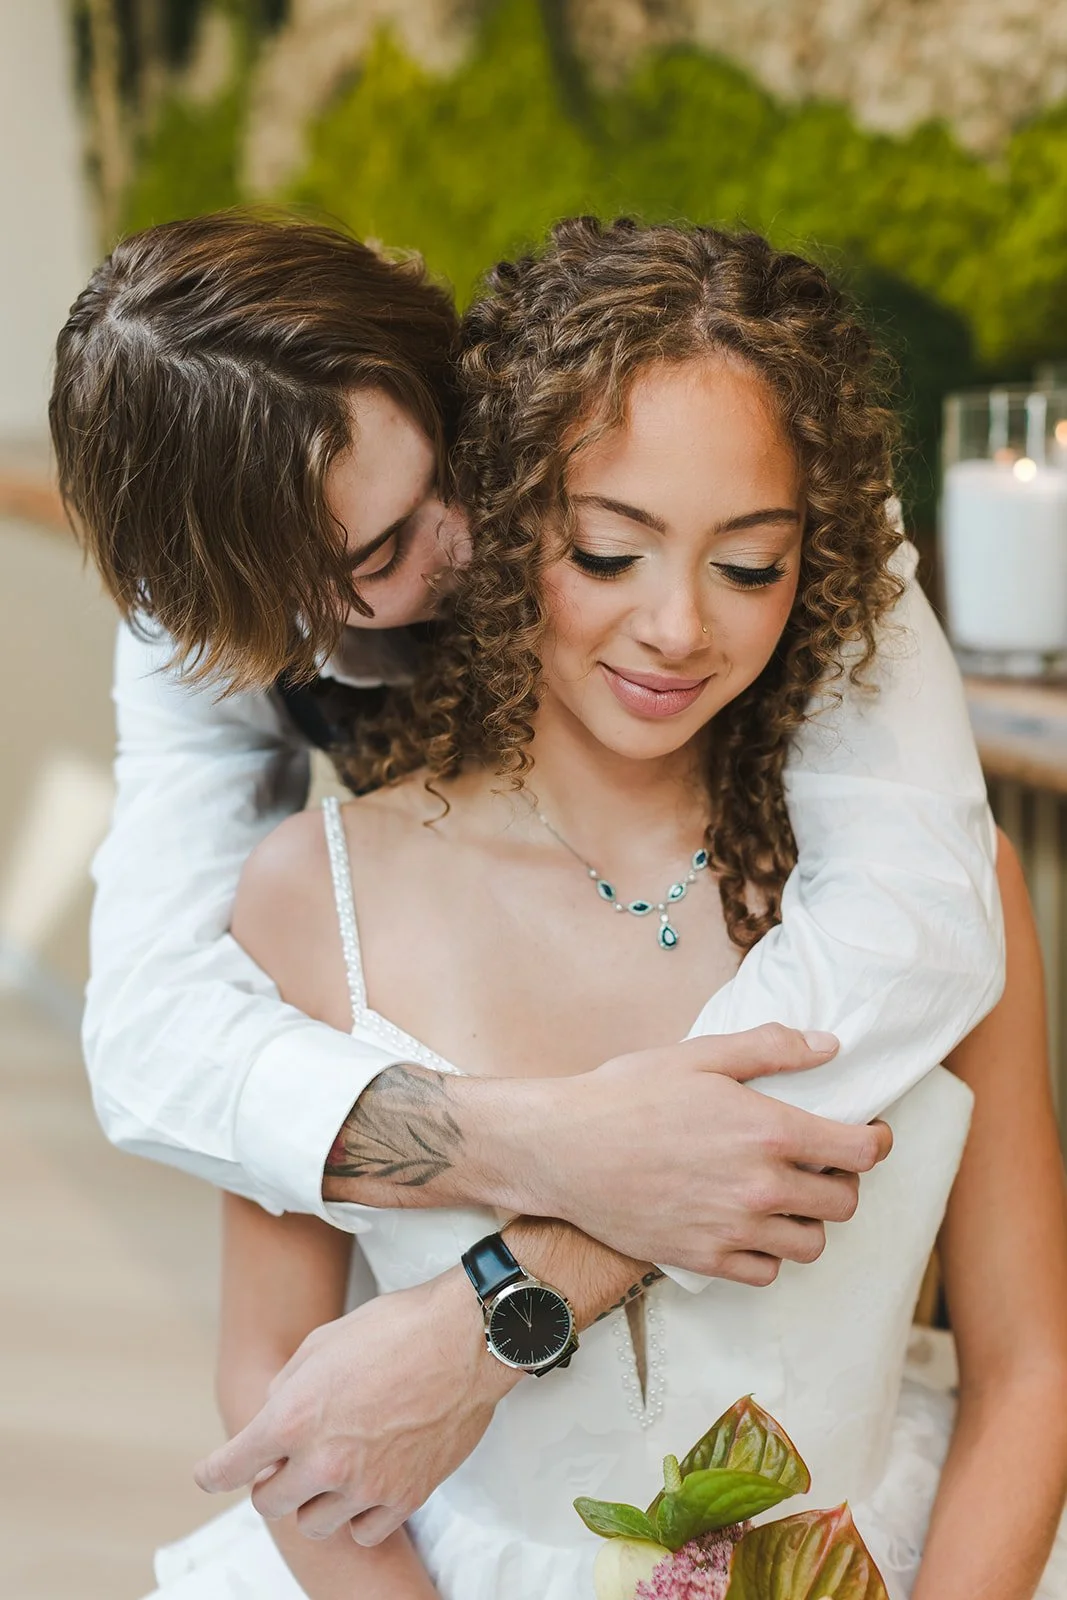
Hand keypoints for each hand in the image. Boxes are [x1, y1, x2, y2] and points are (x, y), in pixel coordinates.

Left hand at [195, 1266, 515, 1545]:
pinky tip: (367, 1486)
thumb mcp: (323, 1342)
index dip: (213, 1473)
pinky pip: (363, 1533)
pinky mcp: (405, 1498)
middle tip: (289, 1460)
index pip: (228, 1468)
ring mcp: (365, 1485)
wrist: (465, 1339)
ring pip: (314, 1524)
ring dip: (315, 1501)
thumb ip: (287, 1388)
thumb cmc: (394, 1328)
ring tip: (334, 1470)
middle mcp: (322, 1460)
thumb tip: (274, 1417)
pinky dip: (358, 1515)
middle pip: (268, 1503)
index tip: (212, 1474)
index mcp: (292, 1417)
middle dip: (271, 1482)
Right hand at [511, 1024, 891, 1283]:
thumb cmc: (626, 1095)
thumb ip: (770, 1049)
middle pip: (843, 1203)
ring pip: (810, 1244)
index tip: (867, 1134)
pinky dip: (768, 1253)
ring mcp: (733, 1230)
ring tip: (783, 1196)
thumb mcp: (700, 1056)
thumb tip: (829, 1046)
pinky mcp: (704, 1259)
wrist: (562, 1149)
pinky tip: (748, 1225)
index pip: (860, 1152)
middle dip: (840, 1180)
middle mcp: (760, 1188)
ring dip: (807, 1220)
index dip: (875, 1141)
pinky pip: (765, 1273)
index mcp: (768, 1132)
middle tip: (817, 1162)